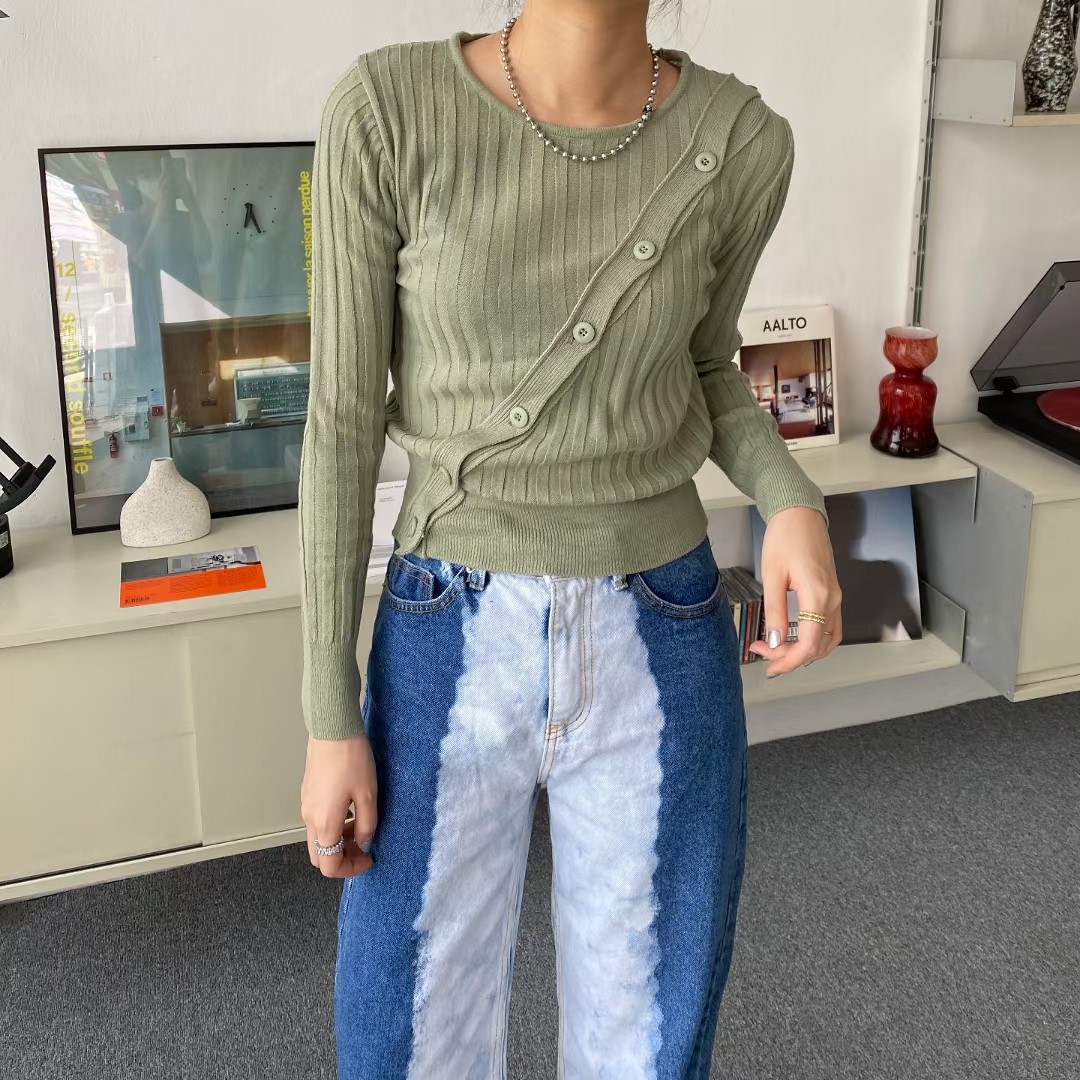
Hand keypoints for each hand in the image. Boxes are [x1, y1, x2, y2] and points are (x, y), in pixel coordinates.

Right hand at [300, 733, 377, 877]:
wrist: (332, 730)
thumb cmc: (352, 760)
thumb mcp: (368, 795)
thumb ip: (367, 825)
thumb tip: (364, 844)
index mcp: (324, 824)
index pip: (330, 866)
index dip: (351, 869)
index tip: (369, 858)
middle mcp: (309, 818)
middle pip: (320, 856)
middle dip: (341, 858)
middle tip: (363, 847)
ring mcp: (306, 805)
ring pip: (317, 838)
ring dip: (337, 841)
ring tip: (360, 825)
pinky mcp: (308, 793)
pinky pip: (316, 820)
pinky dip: (332, 825)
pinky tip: (349, 809)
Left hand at [747, 506, 842, 674]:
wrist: (800, 514)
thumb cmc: (785, 538)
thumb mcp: (772, 576)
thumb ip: (775, 612)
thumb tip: (774, 641)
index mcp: (818, 596)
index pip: (809, 645)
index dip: (788, 661)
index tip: (769, 665)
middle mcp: (832, 600)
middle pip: (817, 646)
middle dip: (790, 657)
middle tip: (763, 652)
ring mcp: (835, 597)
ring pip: (827, 640)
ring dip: (803, 651)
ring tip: (776, 649)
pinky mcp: (832, 594)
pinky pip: (829, 627)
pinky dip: (813, 640)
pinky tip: (793, 640)